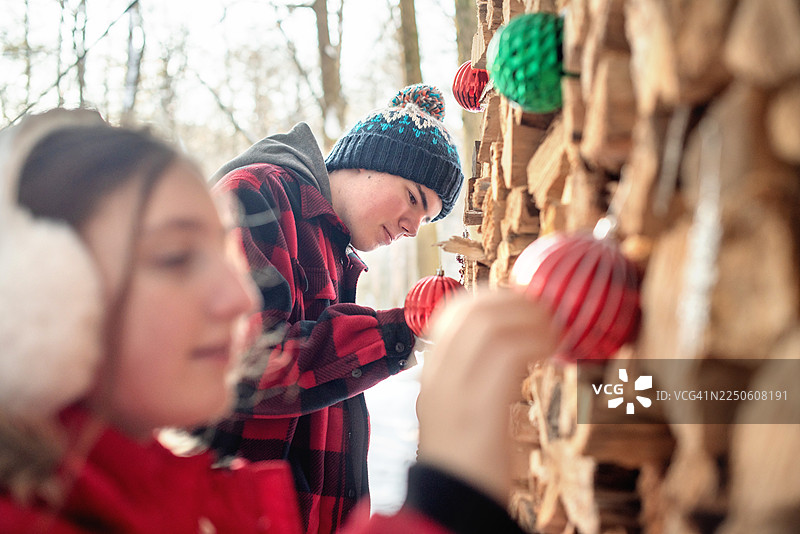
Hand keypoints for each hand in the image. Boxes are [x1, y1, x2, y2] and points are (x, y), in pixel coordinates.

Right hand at [416, 288, 556, 503]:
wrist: (455, 503)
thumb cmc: (467, 464)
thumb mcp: (459, 414)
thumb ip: (473, 382)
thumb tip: (507, 356)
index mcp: (434, 374)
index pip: (453, 313)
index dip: (490, 297)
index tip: (518, 300)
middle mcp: (440, 373)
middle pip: (473, 311)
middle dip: (513, 300)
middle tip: (544, 308)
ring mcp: (457, 386)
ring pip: (491, 323)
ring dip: (529, 317)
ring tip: (554, 328)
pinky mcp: (481, 402)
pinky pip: (510, 350)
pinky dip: (537, 339)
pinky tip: (554, 348)